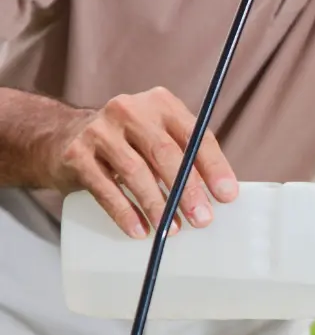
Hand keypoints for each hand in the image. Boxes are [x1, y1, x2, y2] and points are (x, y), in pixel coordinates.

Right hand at [43, 86, 236, 237]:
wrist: (66, 137)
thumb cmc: (130, 145)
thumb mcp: (160, 141)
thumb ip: (189, 159)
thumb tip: (219, 196)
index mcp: (161, 104)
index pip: (194, 135)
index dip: (214, 167)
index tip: (227, 196)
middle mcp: (130, 110)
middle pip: (165, 152)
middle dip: (187, 190)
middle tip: (201, 219)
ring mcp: (100, 130)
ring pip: (135, 172)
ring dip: (157, 205)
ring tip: (171, 229)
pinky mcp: (77, 154)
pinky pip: (105, 188)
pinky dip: (125, 212)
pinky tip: (139, 230)